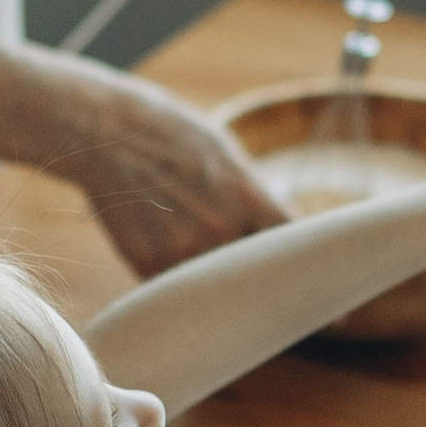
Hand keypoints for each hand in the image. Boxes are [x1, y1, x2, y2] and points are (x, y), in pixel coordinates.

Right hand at [54, 68, 289, 276]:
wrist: (107, 133)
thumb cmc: (172, 136)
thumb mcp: (227, 154)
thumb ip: (256, 197)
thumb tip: (283, 230)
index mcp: (250, 198)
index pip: (294, 245)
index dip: (307, 269)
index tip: (317, 293)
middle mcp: (222, 231)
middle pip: (258, 273)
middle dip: (261, 277)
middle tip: (260, 277)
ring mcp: (184, 252)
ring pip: (217, 284)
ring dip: (218, 277)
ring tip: (198, 248)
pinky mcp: (149, 264)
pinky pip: (178, 285)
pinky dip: (182, 277)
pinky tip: (171, 247)